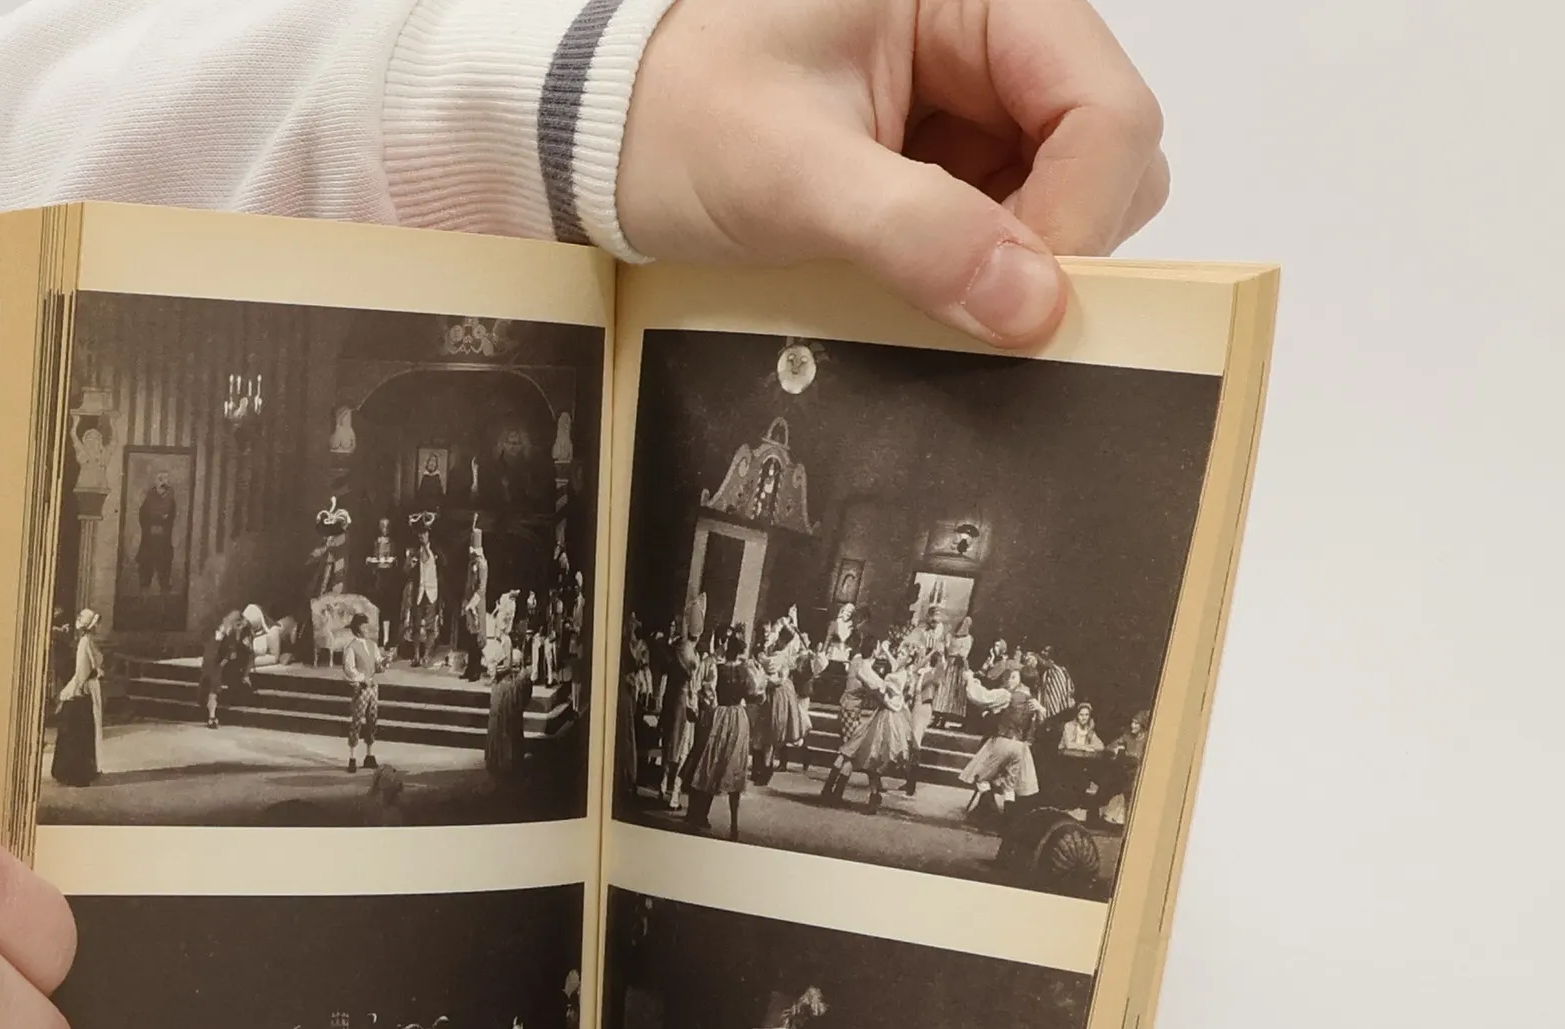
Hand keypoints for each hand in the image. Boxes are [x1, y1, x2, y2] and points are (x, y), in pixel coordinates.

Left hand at [620, 0, 1166, 347]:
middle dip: (1054, 242)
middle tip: (971, 302)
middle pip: (1106, 152)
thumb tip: (1034, 306)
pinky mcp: (951, 157)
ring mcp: (976, 99)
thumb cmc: (679, 118)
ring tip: (925, 282)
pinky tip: (919, 283)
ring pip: (1071, 196)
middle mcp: (992, 32)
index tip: (1026, 303)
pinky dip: (982, 272)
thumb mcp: (793, 175)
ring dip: (1017, 262)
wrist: (610, 138)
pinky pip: (1011, 225)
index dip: (1082, 214)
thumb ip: (917, 235)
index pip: (1105, 105)